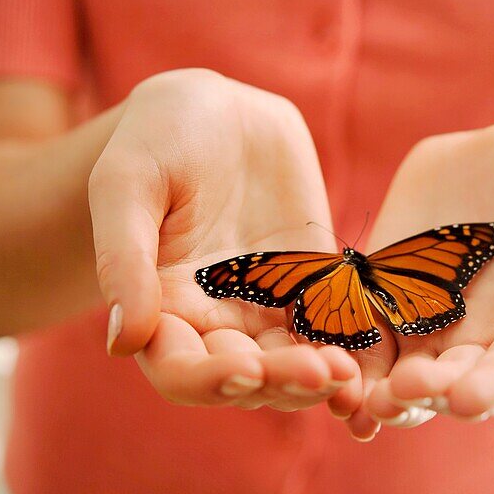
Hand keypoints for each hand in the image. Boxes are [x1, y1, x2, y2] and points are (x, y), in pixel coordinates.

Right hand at [88, 69, 359, 409]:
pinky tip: (370, 352)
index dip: (209, 381)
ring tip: (347, 371)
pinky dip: (349, 346)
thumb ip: (124, 260)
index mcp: (161, 308)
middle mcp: (214, 321)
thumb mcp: (127, 184)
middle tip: (316, 373)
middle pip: (245, 378)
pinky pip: (332, 327)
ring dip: (318, 376)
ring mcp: (267, 308)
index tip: (245, 370)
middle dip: (279, 383)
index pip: (178, 370)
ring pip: (292, 364)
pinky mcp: (312, 286)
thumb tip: (123, 342)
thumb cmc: (157, 139)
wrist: (217, 110)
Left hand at [346, 122, 493, 437]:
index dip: (491, 388)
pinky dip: (339, 351)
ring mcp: (423, 325)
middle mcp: (473, 345)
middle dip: (425, 393)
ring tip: (361, 395)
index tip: (467, 400)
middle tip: (405, 391)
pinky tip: (321, 362)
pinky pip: (355, 330)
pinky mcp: (378, 296)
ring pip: (394, 372)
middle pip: (446, 383)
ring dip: (377, 389)